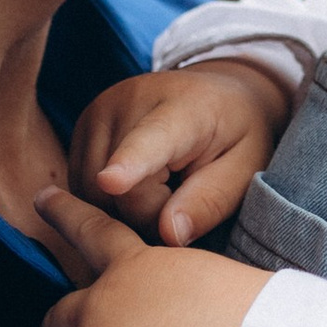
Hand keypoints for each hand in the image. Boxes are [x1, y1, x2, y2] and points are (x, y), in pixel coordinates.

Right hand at [66, 63, 288, 246]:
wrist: (216, 92)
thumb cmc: (237, 134)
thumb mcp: (245, 168)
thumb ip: (210, 201)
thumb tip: (168, 234)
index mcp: (183, 108)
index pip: (150, 142)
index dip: (129, 165)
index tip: (111, 182)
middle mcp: (128, 102)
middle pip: (118, 193)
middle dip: (149, 218)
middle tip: (184, 205)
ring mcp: (98, 113)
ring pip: (93, 196)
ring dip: (126, 213)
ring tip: (164, 191)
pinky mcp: (81, 129)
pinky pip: (82, 190)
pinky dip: (108, 203)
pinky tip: (138, 188)